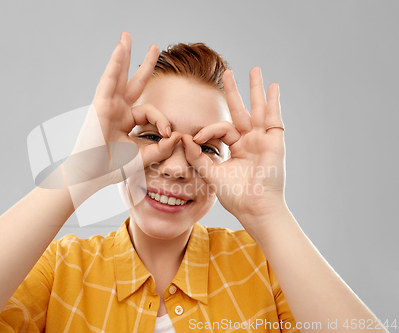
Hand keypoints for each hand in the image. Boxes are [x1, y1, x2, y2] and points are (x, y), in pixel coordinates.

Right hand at [67, 32, 180, 189]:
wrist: (92, 175)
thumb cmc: (113, 169)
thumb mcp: (143, 157)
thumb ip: (161, 148)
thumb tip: (177, 135)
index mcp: (126, 121)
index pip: (150, 111)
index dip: (162, 120)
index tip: (168, 133)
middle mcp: (117, 110)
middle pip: (133, 82)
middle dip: (144, 65)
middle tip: (154, 47)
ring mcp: (108, 106)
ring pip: (119, 75)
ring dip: (124, 55)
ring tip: (128, 36)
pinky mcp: (100, 105)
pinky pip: (109, 80)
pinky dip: (114, 64)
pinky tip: (120, 47)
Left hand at [182, 67, 286, 225]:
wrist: (255, 208)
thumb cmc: (235, 196)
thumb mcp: (211, 173)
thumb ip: (197, 156)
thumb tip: (183, 138)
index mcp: (237, 149)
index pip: (221, 129)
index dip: (207, 131)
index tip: (195, 139)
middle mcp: (250, 142)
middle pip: (241, 111)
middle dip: (234, 92)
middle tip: (227, 73)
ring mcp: (263, 140)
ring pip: (258, 109)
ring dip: (255, 89)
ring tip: (255, 70)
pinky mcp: (275, 142)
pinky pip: (274, 118)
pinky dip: (274, 102)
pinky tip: (273, 86)